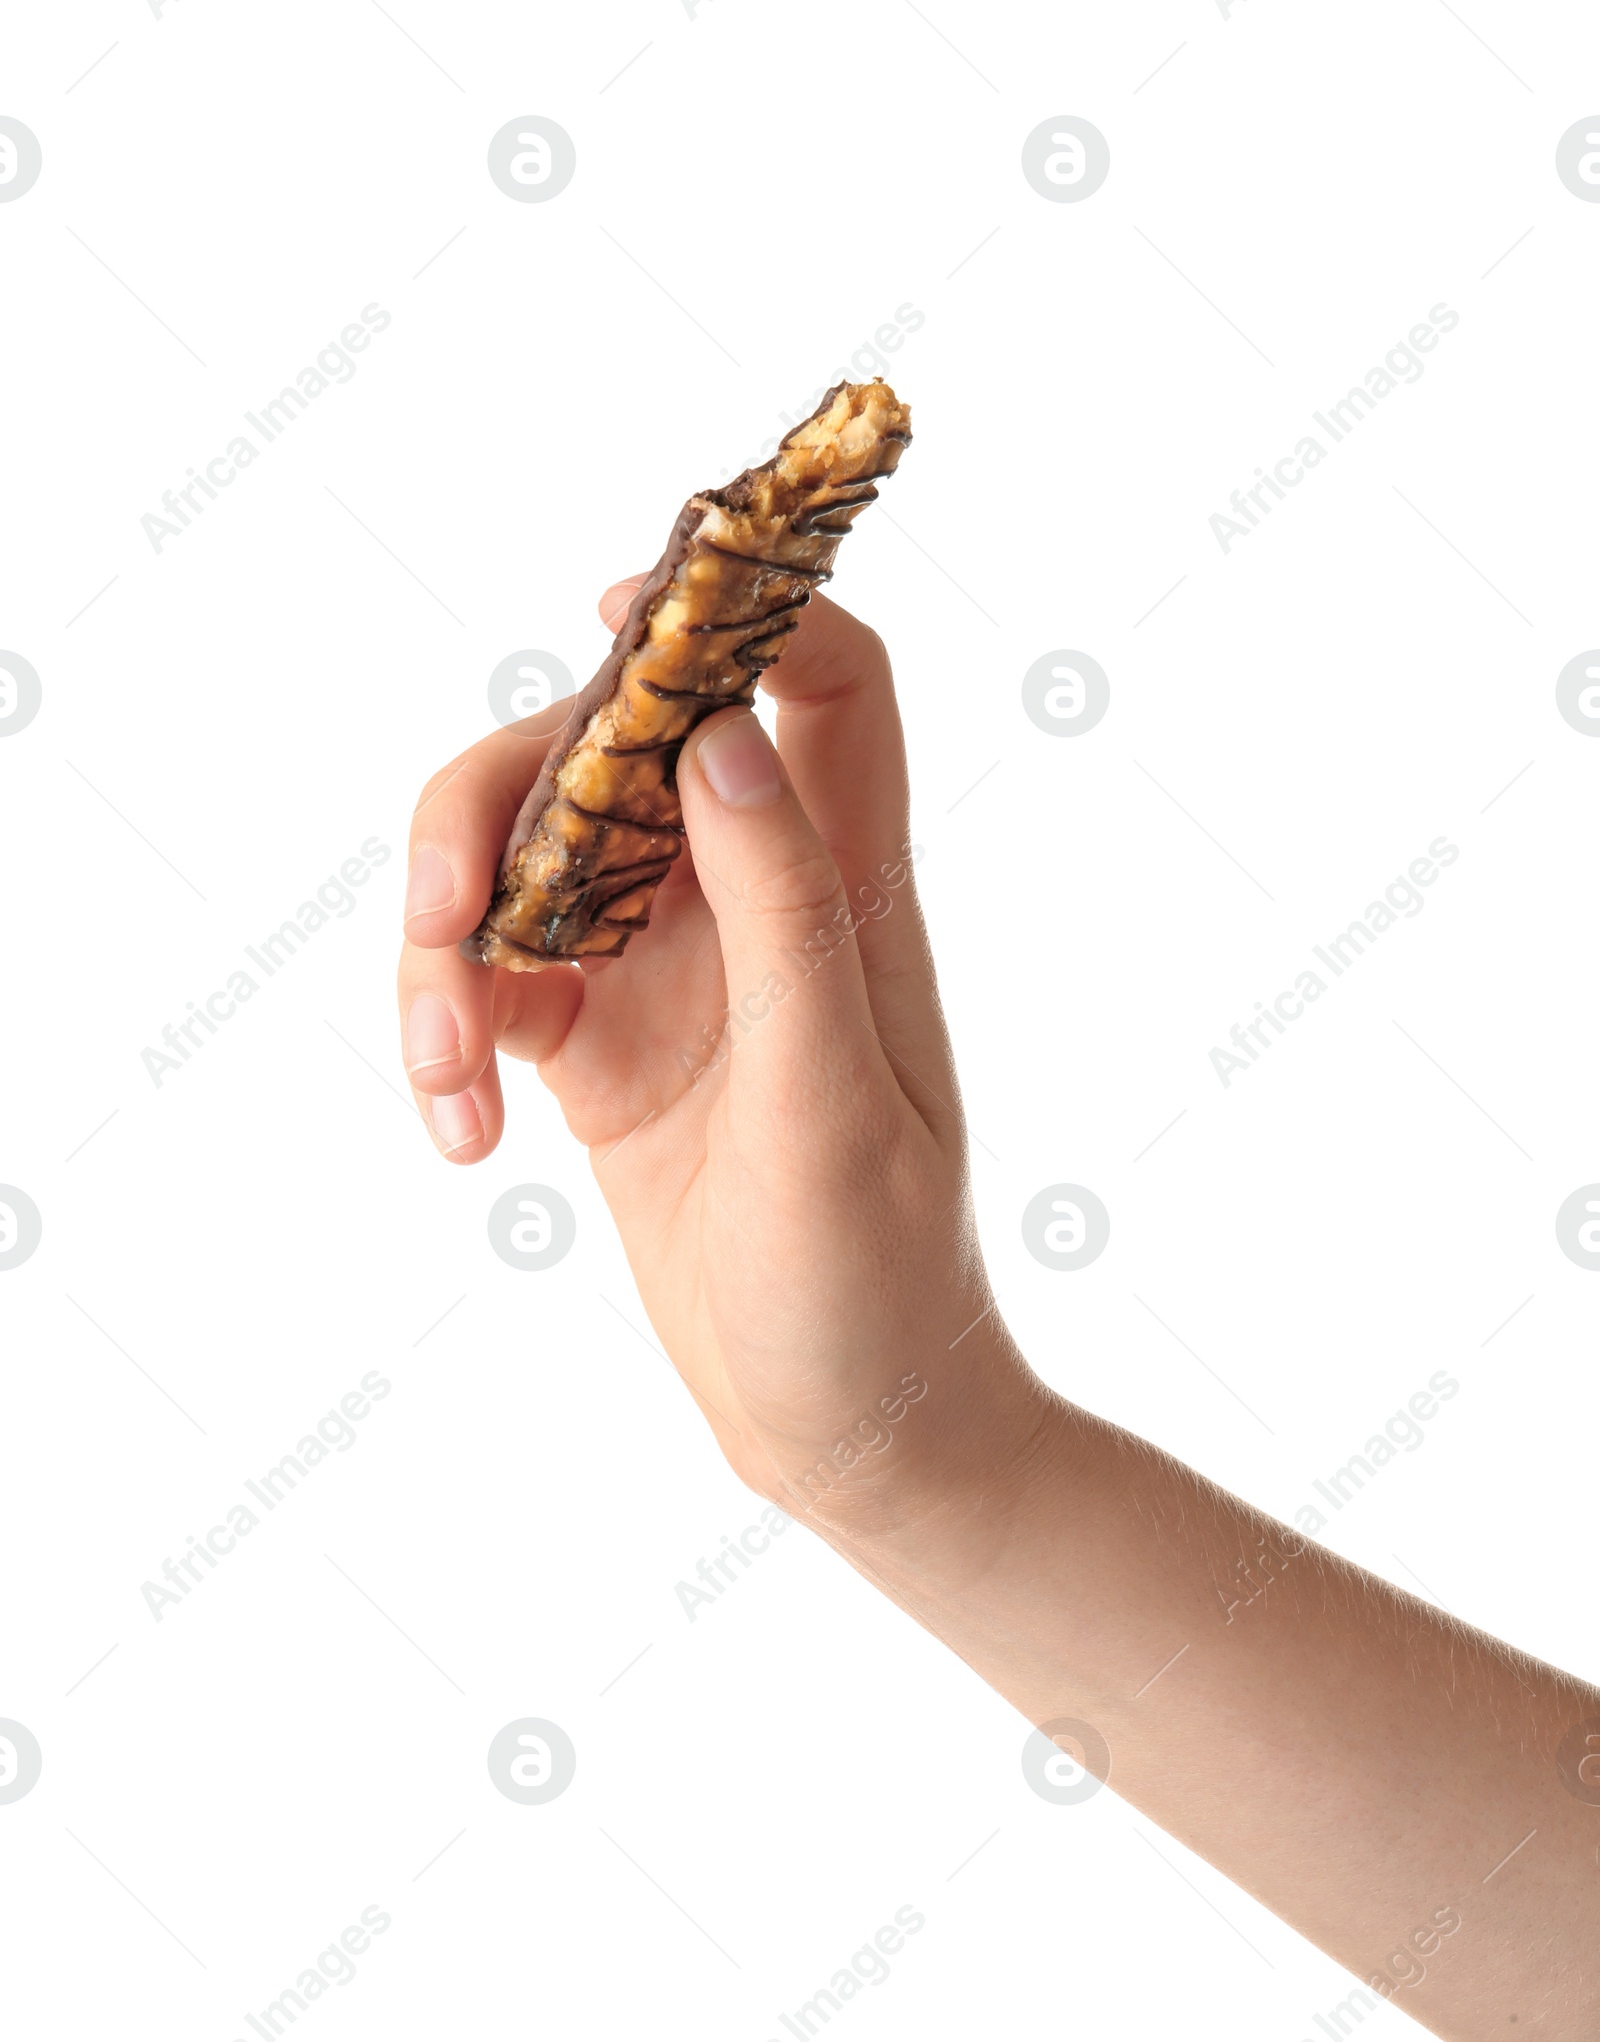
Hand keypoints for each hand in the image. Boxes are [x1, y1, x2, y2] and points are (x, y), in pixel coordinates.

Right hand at [397, 585, 1050, 1527]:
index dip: (741, 611)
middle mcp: (752, 905)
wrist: (845, 1430)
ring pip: (526, 863)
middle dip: (499, 802)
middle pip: (610, 753)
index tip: (624, 610)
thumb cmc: (877, 1280)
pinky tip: (462, 1135)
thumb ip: (787, 917)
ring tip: (447, 1078)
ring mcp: (668, 972)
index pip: (828, 687)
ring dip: (449, 946)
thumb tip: (721, 738)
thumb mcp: (836, 1105)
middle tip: (442, 910)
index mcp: (847, 892)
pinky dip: (450, 1037)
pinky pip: (495, 982)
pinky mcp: (600, 1048)